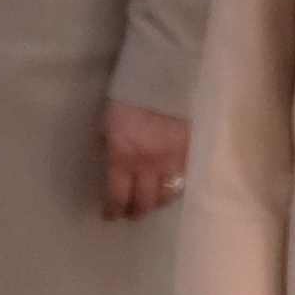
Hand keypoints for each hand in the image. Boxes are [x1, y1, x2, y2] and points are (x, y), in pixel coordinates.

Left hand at [98, 103, 191, 221]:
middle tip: (130, 214)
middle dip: (134, 212)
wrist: (162, 79)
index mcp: (122, 158)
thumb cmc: (127, 98)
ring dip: (155, 205)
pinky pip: (182, 182)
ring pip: (165, 197)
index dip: (112, 210)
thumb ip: (109, 150)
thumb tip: (111, 168)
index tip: (109, 215)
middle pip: (143, 202)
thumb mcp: (106, 125)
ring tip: (149, 205)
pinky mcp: (188, 155)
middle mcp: (147, 166)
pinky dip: (174, 191)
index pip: (117, 196)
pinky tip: (168, 191)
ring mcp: (171, 162)